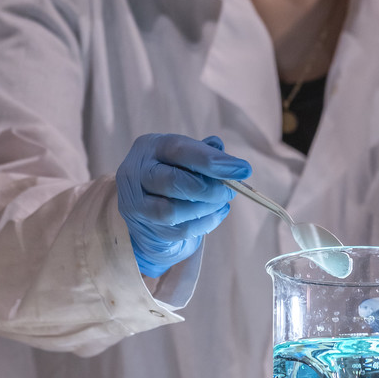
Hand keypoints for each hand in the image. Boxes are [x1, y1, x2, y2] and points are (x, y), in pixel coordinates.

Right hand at [117, 133, 251, 277]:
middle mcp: (136, 173)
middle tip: (230, 190)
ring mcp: (136, 203)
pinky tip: (216, 213)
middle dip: (210, 189)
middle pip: (173, 182)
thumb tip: (230, 163)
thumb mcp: (183, 153)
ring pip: (172, 211)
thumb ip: (205, 153)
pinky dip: (204, 223)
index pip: (180, 150)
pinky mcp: (144, 227)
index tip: (243, 169)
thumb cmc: (171, 168)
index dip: (213, 161)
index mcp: (150, 147)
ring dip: (205, 208)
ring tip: (221, 202)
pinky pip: (178, 231)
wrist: (142, 199)